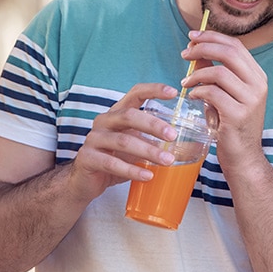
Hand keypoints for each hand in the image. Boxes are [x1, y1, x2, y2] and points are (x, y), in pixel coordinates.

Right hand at [70, 83, 179, 200]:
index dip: (154, 90)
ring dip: (148, 151)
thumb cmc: (114, 158)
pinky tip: (147, 176)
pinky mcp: (87, 158)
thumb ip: (152, 138)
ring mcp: (93, 139)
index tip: (174, 92)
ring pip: (123, 141)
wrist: (85, 181)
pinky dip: (132, 170)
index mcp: (117, 113)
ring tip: (167, 161)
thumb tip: (187, 140)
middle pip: (129, 116)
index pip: (135, 93)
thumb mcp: (134, 144)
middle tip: (173, 136)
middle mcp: (104, 121)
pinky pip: (112, 164)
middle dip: (153, 125)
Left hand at [180, 30, 267, 171]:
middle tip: (185, 53)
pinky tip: (191, 96)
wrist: (243, 157)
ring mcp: (250, 100)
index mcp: (257, 76)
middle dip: (203, 48)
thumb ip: (213, 73)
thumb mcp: (224, 95)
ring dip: (197, 73)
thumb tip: (196, 52)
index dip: (213, 37)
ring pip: (220, 72)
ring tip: (185, 81)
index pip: (236, 46)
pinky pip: (213, 93)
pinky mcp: (238, 114)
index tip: (192, 36)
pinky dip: (198, 91)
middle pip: (230, 53)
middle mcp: (258, 85)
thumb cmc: (231, 125)